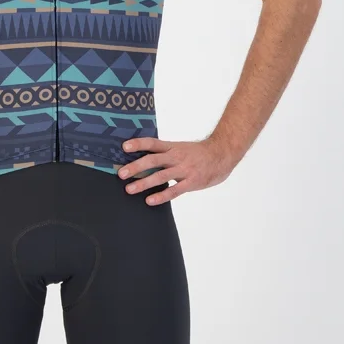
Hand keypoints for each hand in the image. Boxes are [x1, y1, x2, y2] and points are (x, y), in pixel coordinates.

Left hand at [118, 136, 233, 204]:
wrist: (222, 154)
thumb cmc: (199, 153)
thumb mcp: (181, 148)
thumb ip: (165, 153)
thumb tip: (144, 159)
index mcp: (172, 147)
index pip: (152, 143)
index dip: (138, 144)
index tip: (124, 146)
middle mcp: (176, 157)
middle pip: (153, 160)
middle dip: (136, 167)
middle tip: (121, 173)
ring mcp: (184, 169)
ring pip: (161, 176)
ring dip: (144, 183)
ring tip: (129, 189)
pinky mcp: (192, 182)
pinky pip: (174, 190)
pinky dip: (161, 196)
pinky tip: (150, 200)